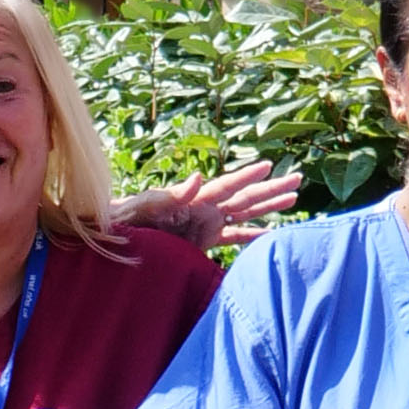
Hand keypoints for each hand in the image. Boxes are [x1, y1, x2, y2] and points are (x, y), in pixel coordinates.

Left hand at [128, 158, 301, 259]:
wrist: (110, 238)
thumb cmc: (122, 221)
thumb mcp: (142, 208)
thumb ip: (169, 195)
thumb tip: (198, 177)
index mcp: (192, 199)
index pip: (226, 186)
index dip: (247, 177)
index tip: (269, 166)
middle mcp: (204, 209)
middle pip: (244, 197)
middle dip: (271, 188)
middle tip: (298, 178)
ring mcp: (205, 224)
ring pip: (244, 213)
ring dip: (268, 207)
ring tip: (293, 198)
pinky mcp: (202, 242)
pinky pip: (232, 237)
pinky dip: (252, 236)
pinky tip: (270, 235)